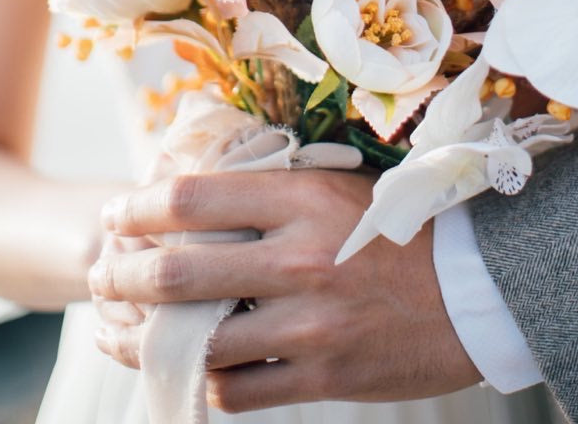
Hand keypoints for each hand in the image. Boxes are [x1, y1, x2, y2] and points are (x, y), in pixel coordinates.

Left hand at [89, 168, 481, 411]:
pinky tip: (175, 371)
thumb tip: (199, 189)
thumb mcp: (343, 187)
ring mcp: (309, 325)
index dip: (139, 207)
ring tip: (114, 328)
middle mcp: (300, 259)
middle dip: (120, 275)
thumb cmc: (405, 229)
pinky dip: (195, 382)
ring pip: (194, 340)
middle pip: (177, 271)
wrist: (477, 292)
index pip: (193, 197)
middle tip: (100, 273)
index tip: (117, 213)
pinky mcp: (321, 377)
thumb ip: (277, 189)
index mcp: (305, 198)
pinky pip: (234, 391)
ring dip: (140, 337)